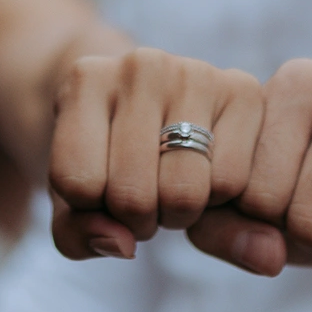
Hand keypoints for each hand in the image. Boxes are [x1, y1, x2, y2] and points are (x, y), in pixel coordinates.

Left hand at [48, 48, 275, 270]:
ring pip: (185, 193)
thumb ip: (76, 234)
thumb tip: (124, 246)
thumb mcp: (69, 198)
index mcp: (85, 81)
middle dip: (137, 219)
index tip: (98, 189)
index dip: (90, 210)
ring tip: (168, 186)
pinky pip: (231, 183)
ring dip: (177, 215)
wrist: (146, 103)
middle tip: (141, 195)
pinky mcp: (243, 89)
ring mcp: (195, 73)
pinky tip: (203, 173)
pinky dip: (217, 200)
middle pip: (133, 195)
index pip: (79, 184)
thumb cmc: (101, 154)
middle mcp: (141, 65)